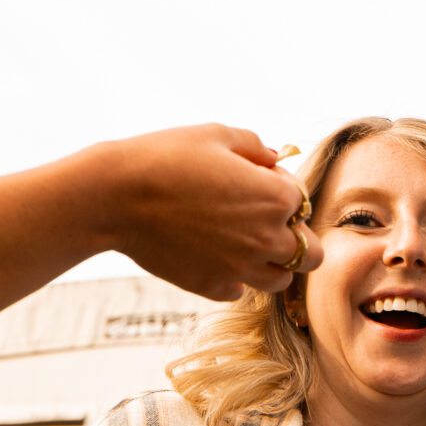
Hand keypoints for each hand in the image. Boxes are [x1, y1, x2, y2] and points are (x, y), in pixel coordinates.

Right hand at [94, 125, 312, 299]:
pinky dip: (233, 277)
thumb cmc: (165, 157)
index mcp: (275, 199)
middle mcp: (266, 239)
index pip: (302, 202)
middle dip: (295, 237)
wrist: (115, 197)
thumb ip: (255, 147)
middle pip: (310, 254)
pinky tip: (213, 256)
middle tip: (266, 222)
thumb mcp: (215, 135)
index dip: (281, 189)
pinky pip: (239, 290)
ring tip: (242, 243)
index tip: (253, 181)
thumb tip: (275, 160)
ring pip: (281, 280)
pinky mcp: (213, 287)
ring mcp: (241, 268)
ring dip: (271, 263)